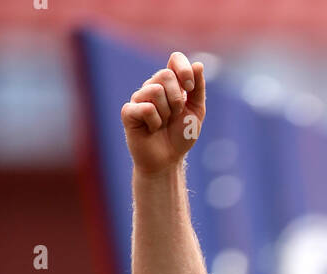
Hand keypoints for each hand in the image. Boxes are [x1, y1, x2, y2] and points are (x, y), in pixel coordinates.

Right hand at [121, 52, 204, 174]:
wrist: (168, 160)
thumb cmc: (180, 136)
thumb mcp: (196, 112)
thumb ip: (198, 89)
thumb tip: (198, 64)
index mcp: (170, 84)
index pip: (175, 59)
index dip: (183, 69)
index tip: (190, 88)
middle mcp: (152, 86)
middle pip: (165, 75)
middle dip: (177, 100)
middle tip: (175, 116)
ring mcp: (139, 98)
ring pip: (155, 91)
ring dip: (166, 113)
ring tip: (162, 124)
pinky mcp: (128, 112)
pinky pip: (146, 108)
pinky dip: (155, 123)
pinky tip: (151, 129)